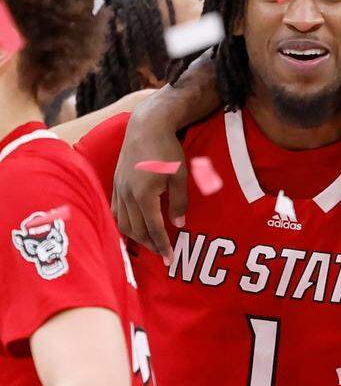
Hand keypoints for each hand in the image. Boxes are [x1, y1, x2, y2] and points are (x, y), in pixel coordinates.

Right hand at [110, 99, 187, 263]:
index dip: (162, 245)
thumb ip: (179, 202)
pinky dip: (123, 225)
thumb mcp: (180, 176)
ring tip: (148, 246)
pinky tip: (130, 230)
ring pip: (123, 223)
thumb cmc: (167, 150)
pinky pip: (115, 211)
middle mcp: (127, 196)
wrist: (146, 127)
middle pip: (136, 229)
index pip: (153, 229)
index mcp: (144, 196)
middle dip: (150, 245)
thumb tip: (179, 224)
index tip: (170, 258)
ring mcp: (118, 189)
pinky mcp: (115, 183)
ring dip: (135, 238)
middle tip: (162, 255)